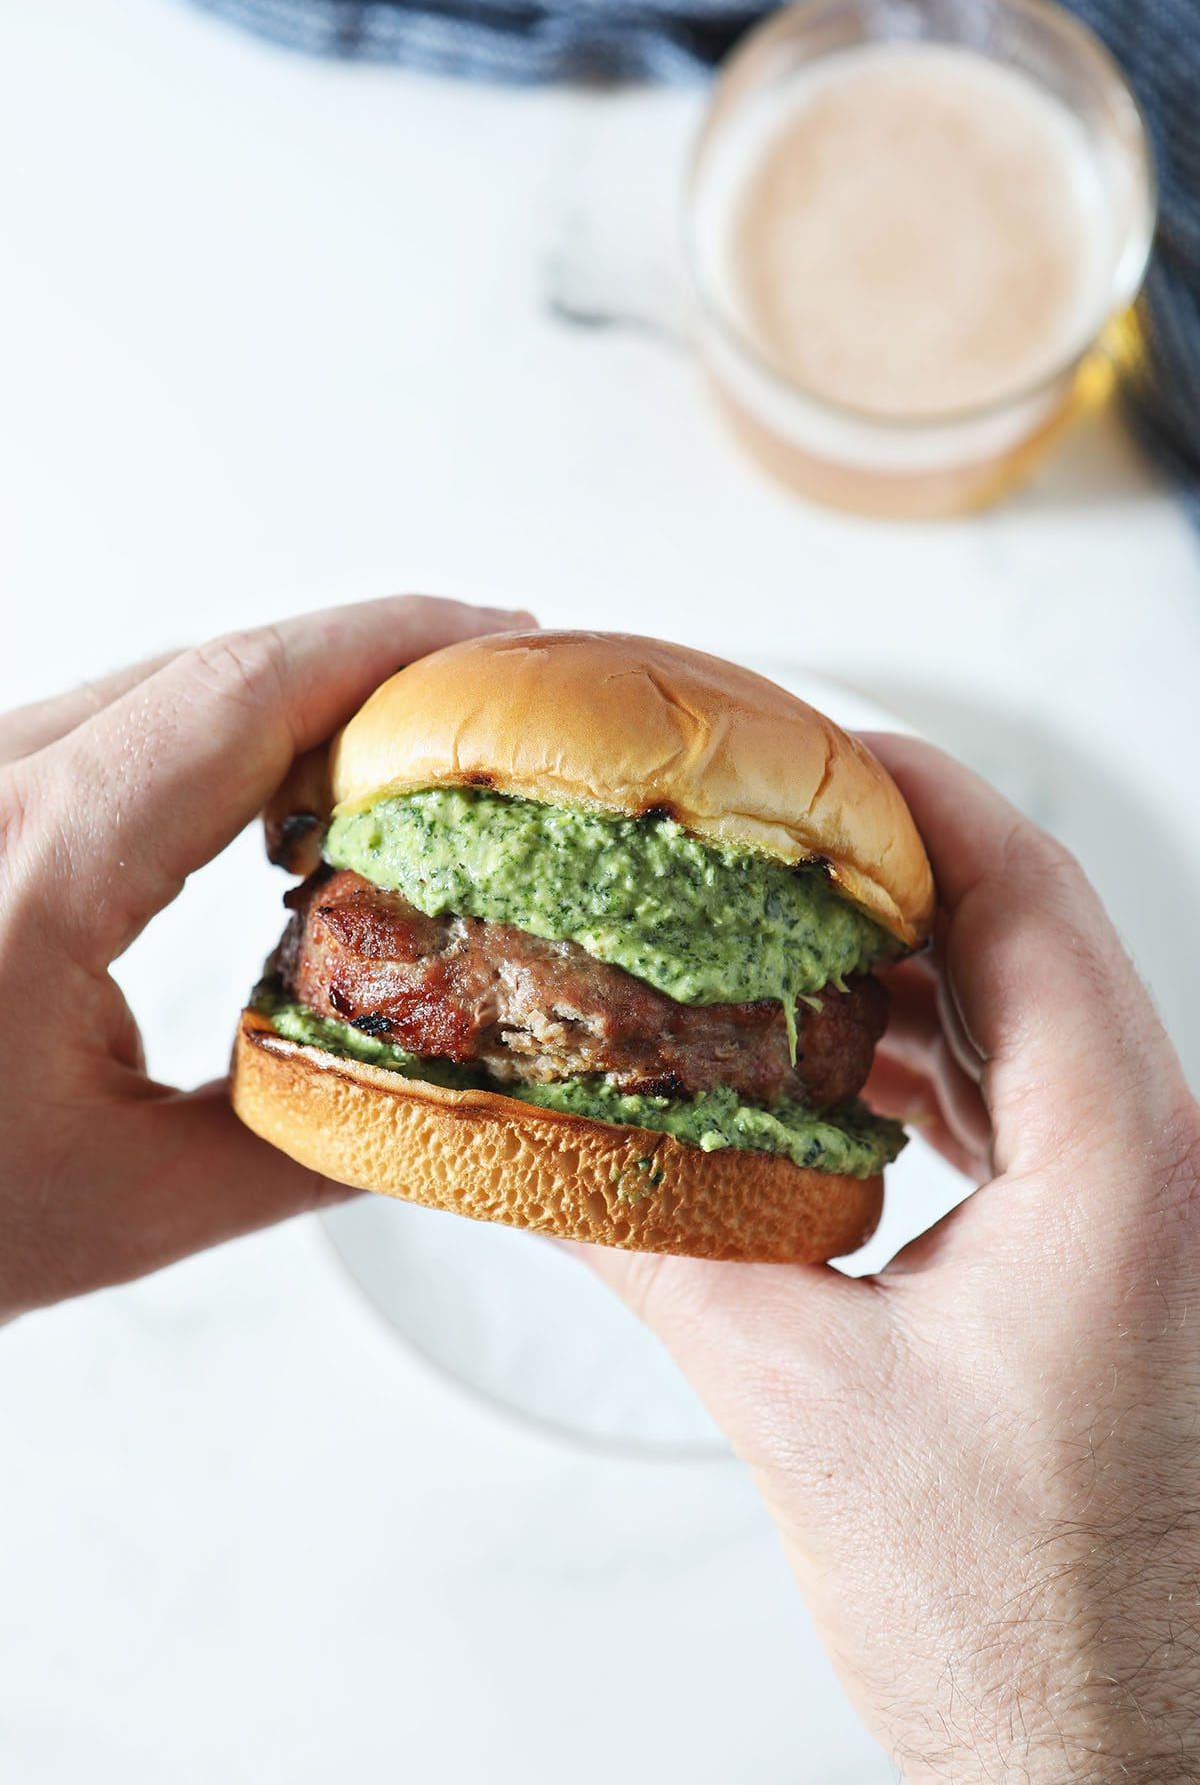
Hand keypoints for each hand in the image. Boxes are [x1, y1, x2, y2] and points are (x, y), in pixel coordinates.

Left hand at [0, 596, 530, 1321]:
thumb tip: (447, 1100)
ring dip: (296, 702)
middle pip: (210, 669)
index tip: (505, 645)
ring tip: (414, 758)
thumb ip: (309, 1145)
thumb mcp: (130, 1205)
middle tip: (492, 705)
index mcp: (34, 869)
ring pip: (158, 689)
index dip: (388, 647)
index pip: (240, 696)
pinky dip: (220, 740)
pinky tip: (282, 796)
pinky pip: (108, 728)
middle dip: (369, 664)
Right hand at [591, 738, 1199, 1781]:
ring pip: (1019, 1013)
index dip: (914, 794)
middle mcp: (1158, 1161)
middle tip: (750, 823)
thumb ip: (661, 1252)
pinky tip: (813, 1061)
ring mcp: (1141, 1206)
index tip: (807, 746)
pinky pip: (1013, 1098)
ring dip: (894, 962)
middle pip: (1024, 931)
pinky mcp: (1104, 1251)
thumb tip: (533, 1159)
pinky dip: (915, 1054)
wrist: (1116, 1759)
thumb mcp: (804, 1408)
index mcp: (1124, 1164)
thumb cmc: (1025, 1625)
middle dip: (883, 864)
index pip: (1028, 895)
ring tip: (758, 926)